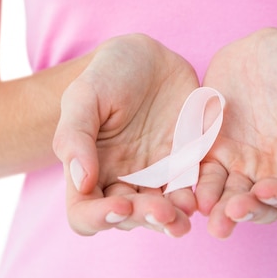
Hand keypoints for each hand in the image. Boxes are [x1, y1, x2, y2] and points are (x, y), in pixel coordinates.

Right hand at [53, 34, 199, 236]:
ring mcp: (155, 176)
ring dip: (172, 220)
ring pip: (162, 213)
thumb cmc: (106, 74)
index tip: (119, 206)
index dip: (98, 218)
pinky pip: (191, 189)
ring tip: (184, 213)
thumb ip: (75, 136)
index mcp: (88, 170)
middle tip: (161, 211)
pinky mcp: (185, 164)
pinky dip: (196, 198)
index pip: (84, 213)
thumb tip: (81, 182)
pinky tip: (201, 197)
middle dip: (144, 218)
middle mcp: (121, 181)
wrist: (147, 57)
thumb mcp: (83, 96)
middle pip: (129, 218)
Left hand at [197, 28, 276, 237]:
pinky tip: (190, 191)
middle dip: (247, 211)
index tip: (266, 190)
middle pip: (261, 206)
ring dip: (219, 207)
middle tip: (232, 212)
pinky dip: (196, 184)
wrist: (263, 48)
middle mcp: (270, 171)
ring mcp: (238, 162)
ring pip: (228, 196)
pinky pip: (202, 173)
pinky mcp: (211, 150)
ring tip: (209, 210)